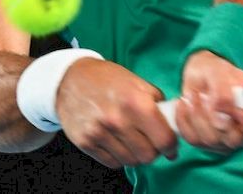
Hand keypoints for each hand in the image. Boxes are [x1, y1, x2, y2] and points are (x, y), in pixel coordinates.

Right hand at [55, 57, 177, 168]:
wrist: (69, 79)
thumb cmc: (106, 79)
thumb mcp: (136, 82)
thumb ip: (156, 103)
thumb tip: (173, 123)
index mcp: (135, 102)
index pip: (164, 139)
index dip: (171, 145)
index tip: (170, 145)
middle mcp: (117, 120)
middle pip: (148, 155)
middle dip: (154, 151)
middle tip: (150, 142)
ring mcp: (99, 133)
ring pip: (131, 161)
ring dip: (136, 154)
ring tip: (132, 140)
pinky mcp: (86, 142)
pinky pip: (112, 162)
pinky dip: (119, 156)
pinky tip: (117, 142)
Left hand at [174, 50, 242, 153]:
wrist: (199, 74)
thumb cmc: (217, 71)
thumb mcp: (220, 71)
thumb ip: (223, 90)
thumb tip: (221, 115)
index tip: (238, 112)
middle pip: (236, 140)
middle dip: (215, 116)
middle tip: (204, 94)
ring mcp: (228, 141)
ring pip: (211, 140)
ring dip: (198, 114)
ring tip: (194, 95)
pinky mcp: (207, 144)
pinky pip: (194, 139)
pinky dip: (185, 120)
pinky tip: (184, 104)